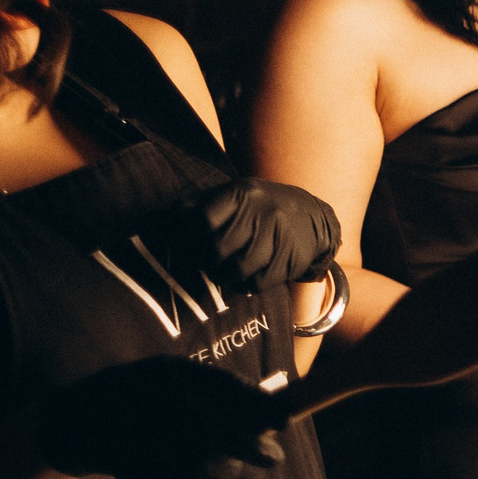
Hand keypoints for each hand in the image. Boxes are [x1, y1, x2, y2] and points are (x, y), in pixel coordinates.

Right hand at [37, 356, 285, 478]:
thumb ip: (210, 391)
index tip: (284, 422)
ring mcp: (146, 432)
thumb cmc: (131, 399)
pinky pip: (183, 478)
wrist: (69, 424)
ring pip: (207, 459)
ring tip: (223, 467)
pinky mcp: (135, 462)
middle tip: (274, 457)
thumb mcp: (166, 379)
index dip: (260, 407)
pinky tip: (191, 475)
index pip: (227, 386)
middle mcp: (160, 399)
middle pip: (223, 430)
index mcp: (171, 372)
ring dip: (223, 468)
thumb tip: (267, 412)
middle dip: (255, 447)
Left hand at [188, 178, 339, 293]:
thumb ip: (201, 204)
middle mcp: (263, 212)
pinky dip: (244, 286)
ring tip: (221, 272)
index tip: (183, 245)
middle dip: (205, 261)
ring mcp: (279, 237)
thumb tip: (164, 220)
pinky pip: (257, 283)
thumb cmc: (260, 207)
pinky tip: (243, 278)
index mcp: (243, 192)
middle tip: (203, 263)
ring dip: (223, 276)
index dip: (187, 237)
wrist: (313, 217)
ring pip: (237, 269)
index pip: (202, 219)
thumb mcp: (234, 194)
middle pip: (217, 248)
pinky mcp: (291, 260)